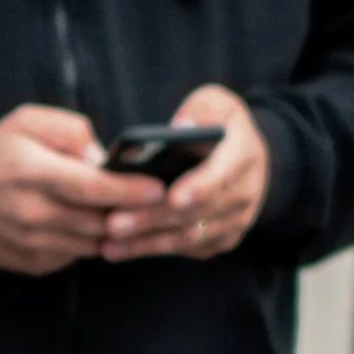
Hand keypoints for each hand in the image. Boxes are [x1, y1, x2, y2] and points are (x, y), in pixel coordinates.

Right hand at [0, 105, 165, 276]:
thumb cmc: (0, 152)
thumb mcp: (26, 121)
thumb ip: (70, 131)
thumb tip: (103, 159)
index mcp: (29, 172)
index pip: (90, 187)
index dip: (128, 190)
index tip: (158, 188)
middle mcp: (28, 213)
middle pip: (96, 220)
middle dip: (130, 213)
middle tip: (157, 202)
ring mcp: (28, 243)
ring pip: (91, 244)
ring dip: (113, 231)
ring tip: (130, 213)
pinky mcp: (31, 263)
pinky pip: (74, 256)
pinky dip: (89, 242)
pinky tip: (94, 224)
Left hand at [98, 84, 269, 261]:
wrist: (244, 159)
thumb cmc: (219, 125)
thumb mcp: (216, 103)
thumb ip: (202, 110)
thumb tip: (181, 126)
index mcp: (244, 156)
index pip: (222, 175)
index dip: (199, 188)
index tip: (173, 197)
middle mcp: (244, 194)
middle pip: (196, 213)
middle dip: (154, 219)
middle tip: (114, 223)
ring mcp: (233, 221)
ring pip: (188, 237)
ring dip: (147, 242)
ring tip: (109, 243)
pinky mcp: (218, 240)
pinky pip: (184, 250)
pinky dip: (150, 249)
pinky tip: (118, 249)